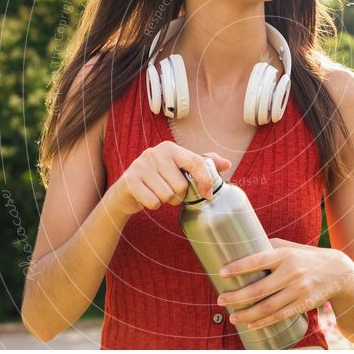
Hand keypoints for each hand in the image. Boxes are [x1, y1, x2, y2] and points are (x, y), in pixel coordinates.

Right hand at [113, 141, 230, 214]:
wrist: (126, 191)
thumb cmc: (159, 179)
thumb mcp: (180, 169)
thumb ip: (203, 164)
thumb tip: (227, 164)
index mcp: (170, 148)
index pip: (195, 162)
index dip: (205, 180)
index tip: (207, 195)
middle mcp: (154, 153)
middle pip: (181, 185)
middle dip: (178, 195)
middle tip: (168, 190)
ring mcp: (140, 166)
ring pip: (167, 195)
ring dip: (165, 201)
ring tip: (157, 193)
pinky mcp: (130, 181)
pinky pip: (154, 202)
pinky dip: (153, 205)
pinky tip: (147, 197)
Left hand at [216, 237, 353, 329]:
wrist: (337, 272)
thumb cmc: (305, 257)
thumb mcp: (289, 247)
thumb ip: (268, 248)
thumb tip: (240, 249)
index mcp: (286, 255)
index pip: (258, 260)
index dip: (239, 267)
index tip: (221, 272)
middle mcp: (292, 273)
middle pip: (259, 289)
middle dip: (236, 296)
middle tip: (220, 299)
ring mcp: (298, 290)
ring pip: (268, 307)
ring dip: (247, 314)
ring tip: (232, 316)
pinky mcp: (303, 304)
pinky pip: (279, 316)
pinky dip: (263, 321)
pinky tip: (250, 323)